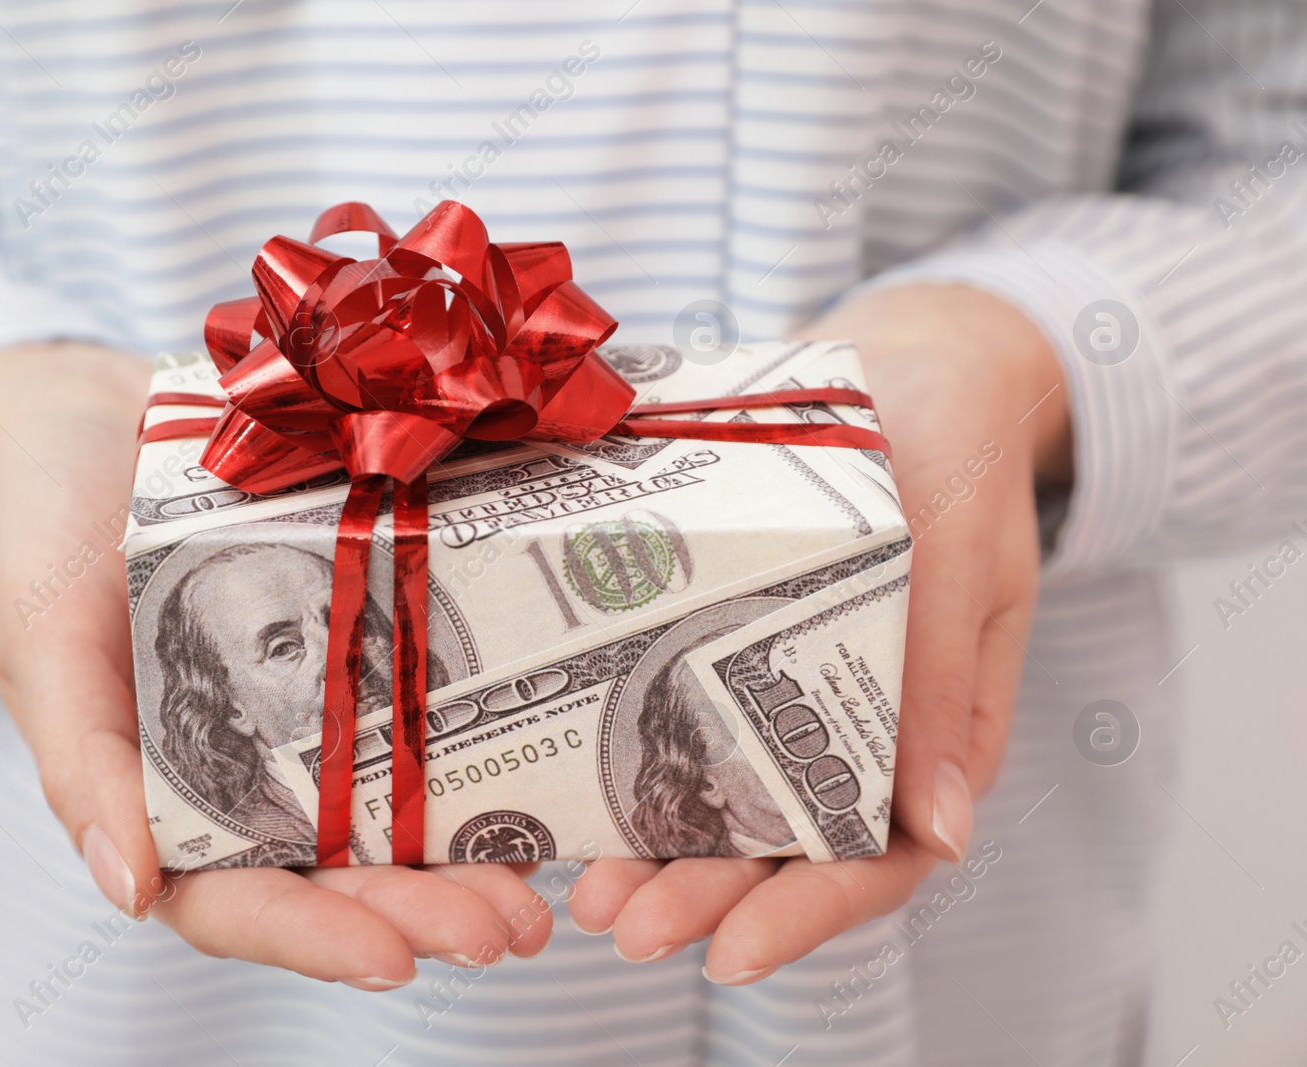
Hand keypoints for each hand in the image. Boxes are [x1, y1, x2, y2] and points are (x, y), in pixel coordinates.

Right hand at [0, 342, 551, 989]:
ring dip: (467, 861)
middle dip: (420, 911)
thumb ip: (77, 756)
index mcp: (161, 791)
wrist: (108, 417)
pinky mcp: (365, 650)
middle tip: (506, 930)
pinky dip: (483, 755)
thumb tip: (129, 889)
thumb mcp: (43, 633)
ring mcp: (313, 715)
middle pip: (336, 873)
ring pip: (394, 815)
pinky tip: (541, 780)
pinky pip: (425, 715)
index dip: (308, 937)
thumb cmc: (56, 529)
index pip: (232, 897)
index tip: (392, 960)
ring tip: (537, 889)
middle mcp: (247, 770)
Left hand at [567, 284, 1071, 980]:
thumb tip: (942, 834)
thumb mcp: (965, 552)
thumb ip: (951, 682)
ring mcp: (792, 694)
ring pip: (729, 805)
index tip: (729, 954)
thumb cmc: (956, 450)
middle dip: (705, 898)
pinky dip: (640, 767)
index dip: (808, 917)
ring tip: (586, 884)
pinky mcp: (735, 647)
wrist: (910, 364)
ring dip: (661, 856)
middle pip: (785, 850)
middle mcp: (859, 733)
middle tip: (620, 923)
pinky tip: (577, 789)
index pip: (881, 861)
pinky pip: (690, 723)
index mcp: (938, 734)